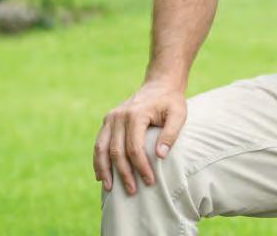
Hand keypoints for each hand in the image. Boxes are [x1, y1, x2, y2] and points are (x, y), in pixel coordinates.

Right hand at [93, 80, 186, 194]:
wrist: (159, 85)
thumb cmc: (171, 102)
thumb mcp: (179, 114)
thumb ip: (171, 133)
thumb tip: (160, 156)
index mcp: (136, 114)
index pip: (135, 147)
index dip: (141, 167)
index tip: (150, 181)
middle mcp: (119, 116)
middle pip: (117, 151)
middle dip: (124, 173)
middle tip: (132, 191)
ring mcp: (111, 118)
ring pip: (102, 148)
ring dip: (104, 170)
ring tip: (110, 188)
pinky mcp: (108, 121)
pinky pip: (99, 143)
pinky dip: (98, 160)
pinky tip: (101, 175)